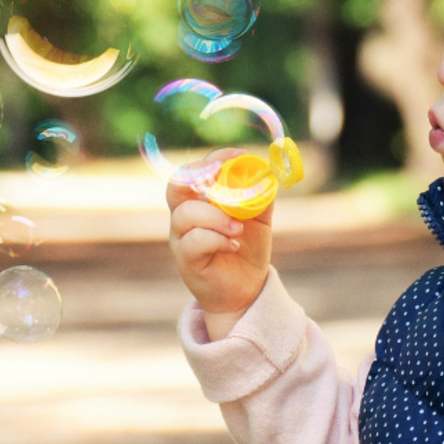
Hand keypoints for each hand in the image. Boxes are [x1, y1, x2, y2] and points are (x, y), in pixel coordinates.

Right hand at [167, 148, 273, 338]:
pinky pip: (193, 241)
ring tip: (238, 227)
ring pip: (185, 214)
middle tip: (223, 177)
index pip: (195, 170)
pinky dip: (216, 239)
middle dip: (199, 175)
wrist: (246, 289)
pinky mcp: (185, 260)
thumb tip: (267, 171)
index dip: (214, 158)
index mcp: (200, 199)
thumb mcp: (259, 218)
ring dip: (215, 216)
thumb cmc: (247, 248)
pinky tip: (233, 244)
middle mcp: (184, 215)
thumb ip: (261, 194)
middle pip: (176, 185)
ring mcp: (181, 238)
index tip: (239, 155)